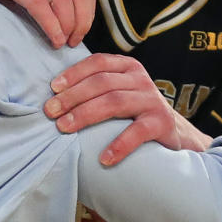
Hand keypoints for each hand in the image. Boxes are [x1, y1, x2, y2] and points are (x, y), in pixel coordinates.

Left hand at [44, 53, 210, 164]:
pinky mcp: (161, 123)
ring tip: (64, 128)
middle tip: (50, 111)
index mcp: (128, 67)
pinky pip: (137, 132)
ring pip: (114, 102)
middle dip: (73, 96)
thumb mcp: (118, 92)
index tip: (53, 88)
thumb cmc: (134, 112)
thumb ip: (95, 88)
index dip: (74, 73)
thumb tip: (53, 96)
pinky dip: (119, 145)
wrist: (171, 132)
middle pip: (102, 82)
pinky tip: (103, 158)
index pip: (98, 63)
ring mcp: (152, 100)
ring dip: (86, 114)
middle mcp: (141, 79)